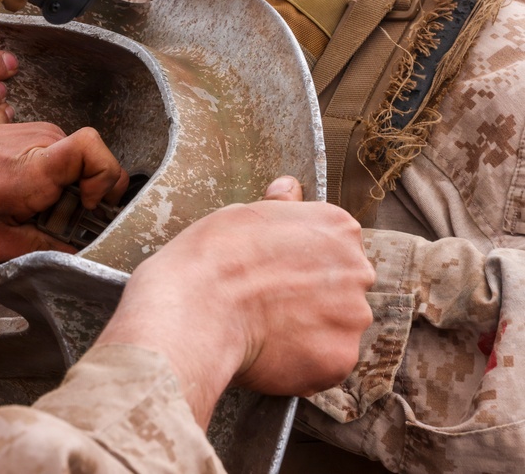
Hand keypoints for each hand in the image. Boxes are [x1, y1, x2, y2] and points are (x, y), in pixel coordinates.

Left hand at [0, 120, 128, 263]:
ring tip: (34, 209)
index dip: (106, 179)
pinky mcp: (31, 131)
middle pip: (95, 164)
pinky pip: (62, 157)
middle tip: (56, 222)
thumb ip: (41, 253)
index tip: (90, 206)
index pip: (94, 150)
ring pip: (79, 164)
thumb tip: (76, 260)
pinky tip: (25, 196)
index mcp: (36, 167)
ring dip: (69, 191)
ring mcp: (38, 131)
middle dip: (87, 199)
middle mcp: (43, 140)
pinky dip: (54, 180)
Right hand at [97, 176, 373, 426]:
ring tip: (265, 333)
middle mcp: (356, 269)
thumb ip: (280, 208)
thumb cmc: (213, 257)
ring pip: (336, 330)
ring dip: (309, 334)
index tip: (275, 274)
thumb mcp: (243, 214)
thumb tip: (289, 188)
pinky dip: (301, 364)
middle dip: (313, 300)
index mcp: (338, 228)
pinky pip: (325, 365)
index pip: (335, 248)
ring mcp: (352, 317)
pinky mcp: (340, 359)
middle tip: (269, 306)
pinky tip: (268, 354)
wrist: (197, 307)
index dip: (302, 264)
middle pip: (342, 290)